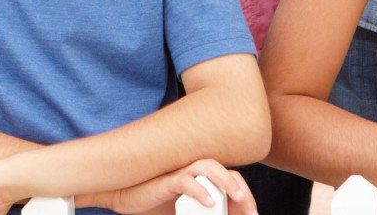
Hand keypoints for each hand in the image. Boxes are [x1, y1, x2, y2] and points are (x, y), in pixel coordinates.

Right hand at [102, 160, 255, 214]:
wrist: (125, 198)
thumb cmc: (155, 204)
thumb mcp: (186, 214)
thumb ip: (204, 214)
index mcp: (203, 180)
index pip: (232, 181)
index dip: (245, 197)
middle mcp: (195, 172)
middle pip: (227, 172)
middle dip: (242, 192)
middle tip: (250, 211)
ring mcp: (182, 173)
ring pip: (209, 166)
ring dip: (227, 181)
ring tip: (238, 198)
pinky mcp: (167, 180)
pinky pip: (186, 180)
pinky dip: (199, 190)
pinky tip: (209, 202)